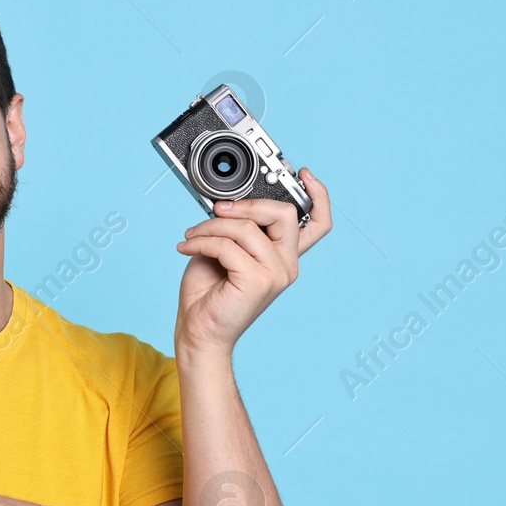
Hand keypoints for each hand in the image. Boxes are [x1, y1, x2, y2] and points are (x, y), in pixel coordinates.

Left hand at [174, 167, 330, 355]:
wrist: (198, 331)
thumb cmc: (209, 293)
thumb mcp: (225, 249)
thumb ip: (238, 227)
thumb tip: (229, 201)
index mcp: (283, 255)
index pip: (318, 223)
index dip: (318, 195)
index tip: (304, 175)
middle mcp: (286, 265)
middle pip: (284, 213)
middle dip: (248, 203)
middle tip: (219, 209)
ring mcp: (275, 274)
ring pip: (246, 227)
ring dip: (211, 226)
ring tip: (192, 235)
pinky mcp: (257, 281)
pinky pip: (227, 245)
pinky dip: (201, 241)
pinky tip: (187, 248)